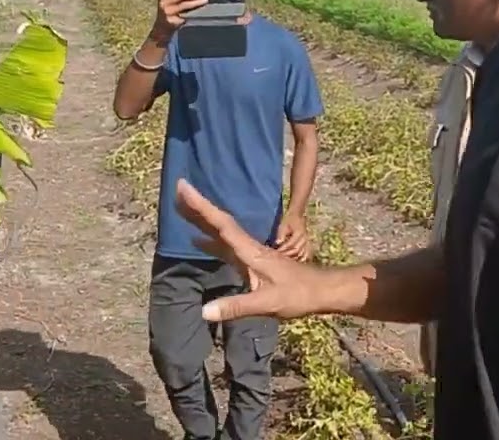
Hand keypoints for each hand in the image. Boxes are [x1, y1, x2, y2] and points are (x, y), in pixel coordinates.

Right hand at [152, 0, 206, 36]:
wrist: (161, 31)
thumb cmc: (169, 14)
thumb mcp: (170, 3)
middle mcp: (164, 3)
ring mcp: (167, 13)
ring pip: (184, 5)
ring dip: (196, 2)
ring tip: (205, 0)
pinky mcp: (172, 21)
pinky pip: (186, 15)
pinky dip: (194, 11)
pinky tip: (201, 10)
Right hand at [176, 179, 333, 321]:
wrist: (321, 291)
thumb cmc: (298, 295)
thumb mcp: (267, 303)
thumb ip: (237, 307)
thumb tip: (205, 311)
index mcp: (250, 252)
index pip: (222, 225)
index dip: (202, 206)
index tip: (184, 187)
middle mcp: (249, 247)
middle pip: (219, 222)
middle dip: (198, 206)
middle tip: (177, 189)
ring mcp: (251, 253)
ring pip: (222, 231)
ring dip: (203, 219)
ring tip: (182, 208)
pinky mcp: (253, 261)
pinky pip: (226, 245)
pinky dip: (211, 239)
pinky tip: (199, 239)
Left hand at [275, 212, 311, 261]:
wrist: (297, 215)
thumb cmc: (289, 220)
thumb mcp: (283, 225)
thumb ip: (281, 234)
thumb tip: (278, 243)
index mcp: (299, 233)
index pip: (290, 244)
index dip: (283, 249)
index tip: (276, 253)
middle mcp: (304, 238)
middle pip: (297, 250)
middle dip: (288, 255)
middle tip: (280, 259)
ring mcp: (307, 241)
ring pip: (302, 253)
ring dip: (294, 258)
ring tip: (287, 262)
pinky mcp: (308, 243)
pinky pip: (307, 253)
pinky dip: (302, 258)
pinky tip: (297, 261)